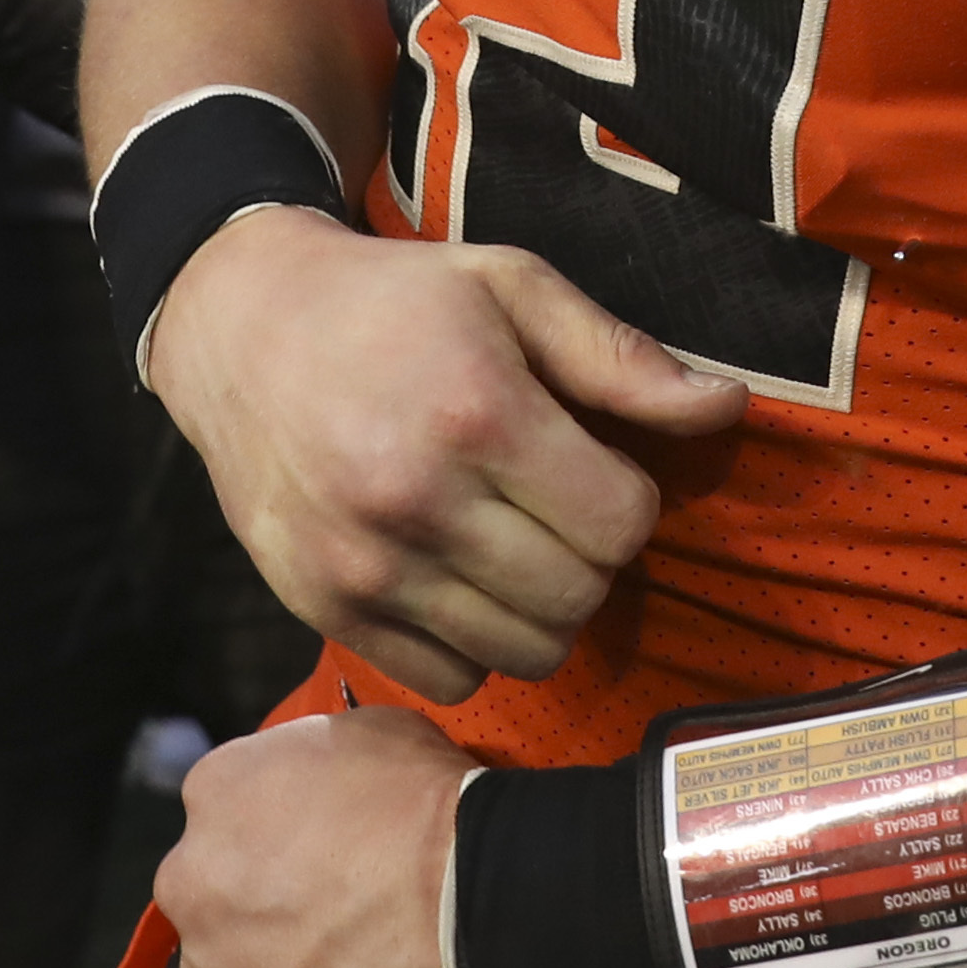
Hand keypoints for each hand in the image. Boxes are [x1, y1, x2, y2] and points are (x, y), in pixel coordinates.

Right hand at [150, 204, 751, 700]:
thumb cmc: (392, 301)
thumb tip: (726, 409)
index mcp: (477, 413)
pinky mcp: (324, 607)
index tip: (595, 468)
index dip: (629, 499)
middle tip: (554, 509)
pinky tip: (456, 580)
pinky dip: (471, 646)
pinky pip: (449, 680)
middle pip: (578, 595)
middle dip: (589, 557)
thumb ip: (619, 356)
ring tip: (510, 547)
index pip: (620, 524)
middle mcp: (416, 499)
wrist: (240, 326)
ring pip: (523, 653)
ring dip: (539, 610)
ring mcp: (364, 565)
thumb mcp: (510, 287)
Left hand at [152, 703, 478, 967]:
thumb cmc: (425, 804)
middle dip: (258, 909)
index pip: (227, 815)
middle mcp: (188, 881)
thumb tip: (322, 797)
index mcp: (215, 792)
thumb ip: (312, 768)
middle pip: (213, 899)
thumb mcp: (363, 733)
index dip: (277, 837)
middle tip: (331, 919)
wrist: (467, 903)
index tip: (322, 853)